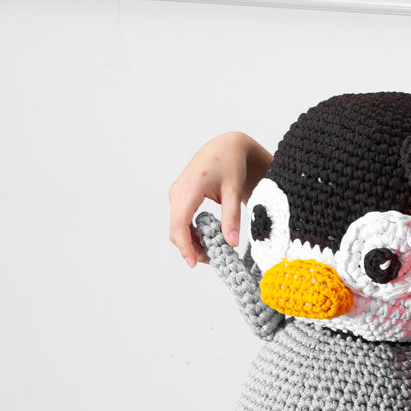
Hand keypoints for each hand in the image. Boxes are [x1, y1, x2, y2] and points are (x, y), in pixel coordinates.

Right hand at [168, 132, 271, 266]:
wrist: (225, 148)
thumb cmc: (231, 165)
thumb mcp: (234, 191)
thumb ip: (232, 217)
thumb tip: (231, 243)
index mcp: (190, 188)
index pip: (180, 223)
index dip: (184, 246)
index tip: (193, 263)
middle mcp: (178, 191)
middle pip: (176, 229)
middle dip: (190, 248)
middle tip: (212, 260)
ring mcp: (177, 194)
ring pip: (177, 226)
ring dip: (191, 242)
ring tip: (212, 253)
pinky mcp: (180, 197)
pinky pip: (181, 220)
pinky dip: (191, 233)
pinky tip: (207, 240)